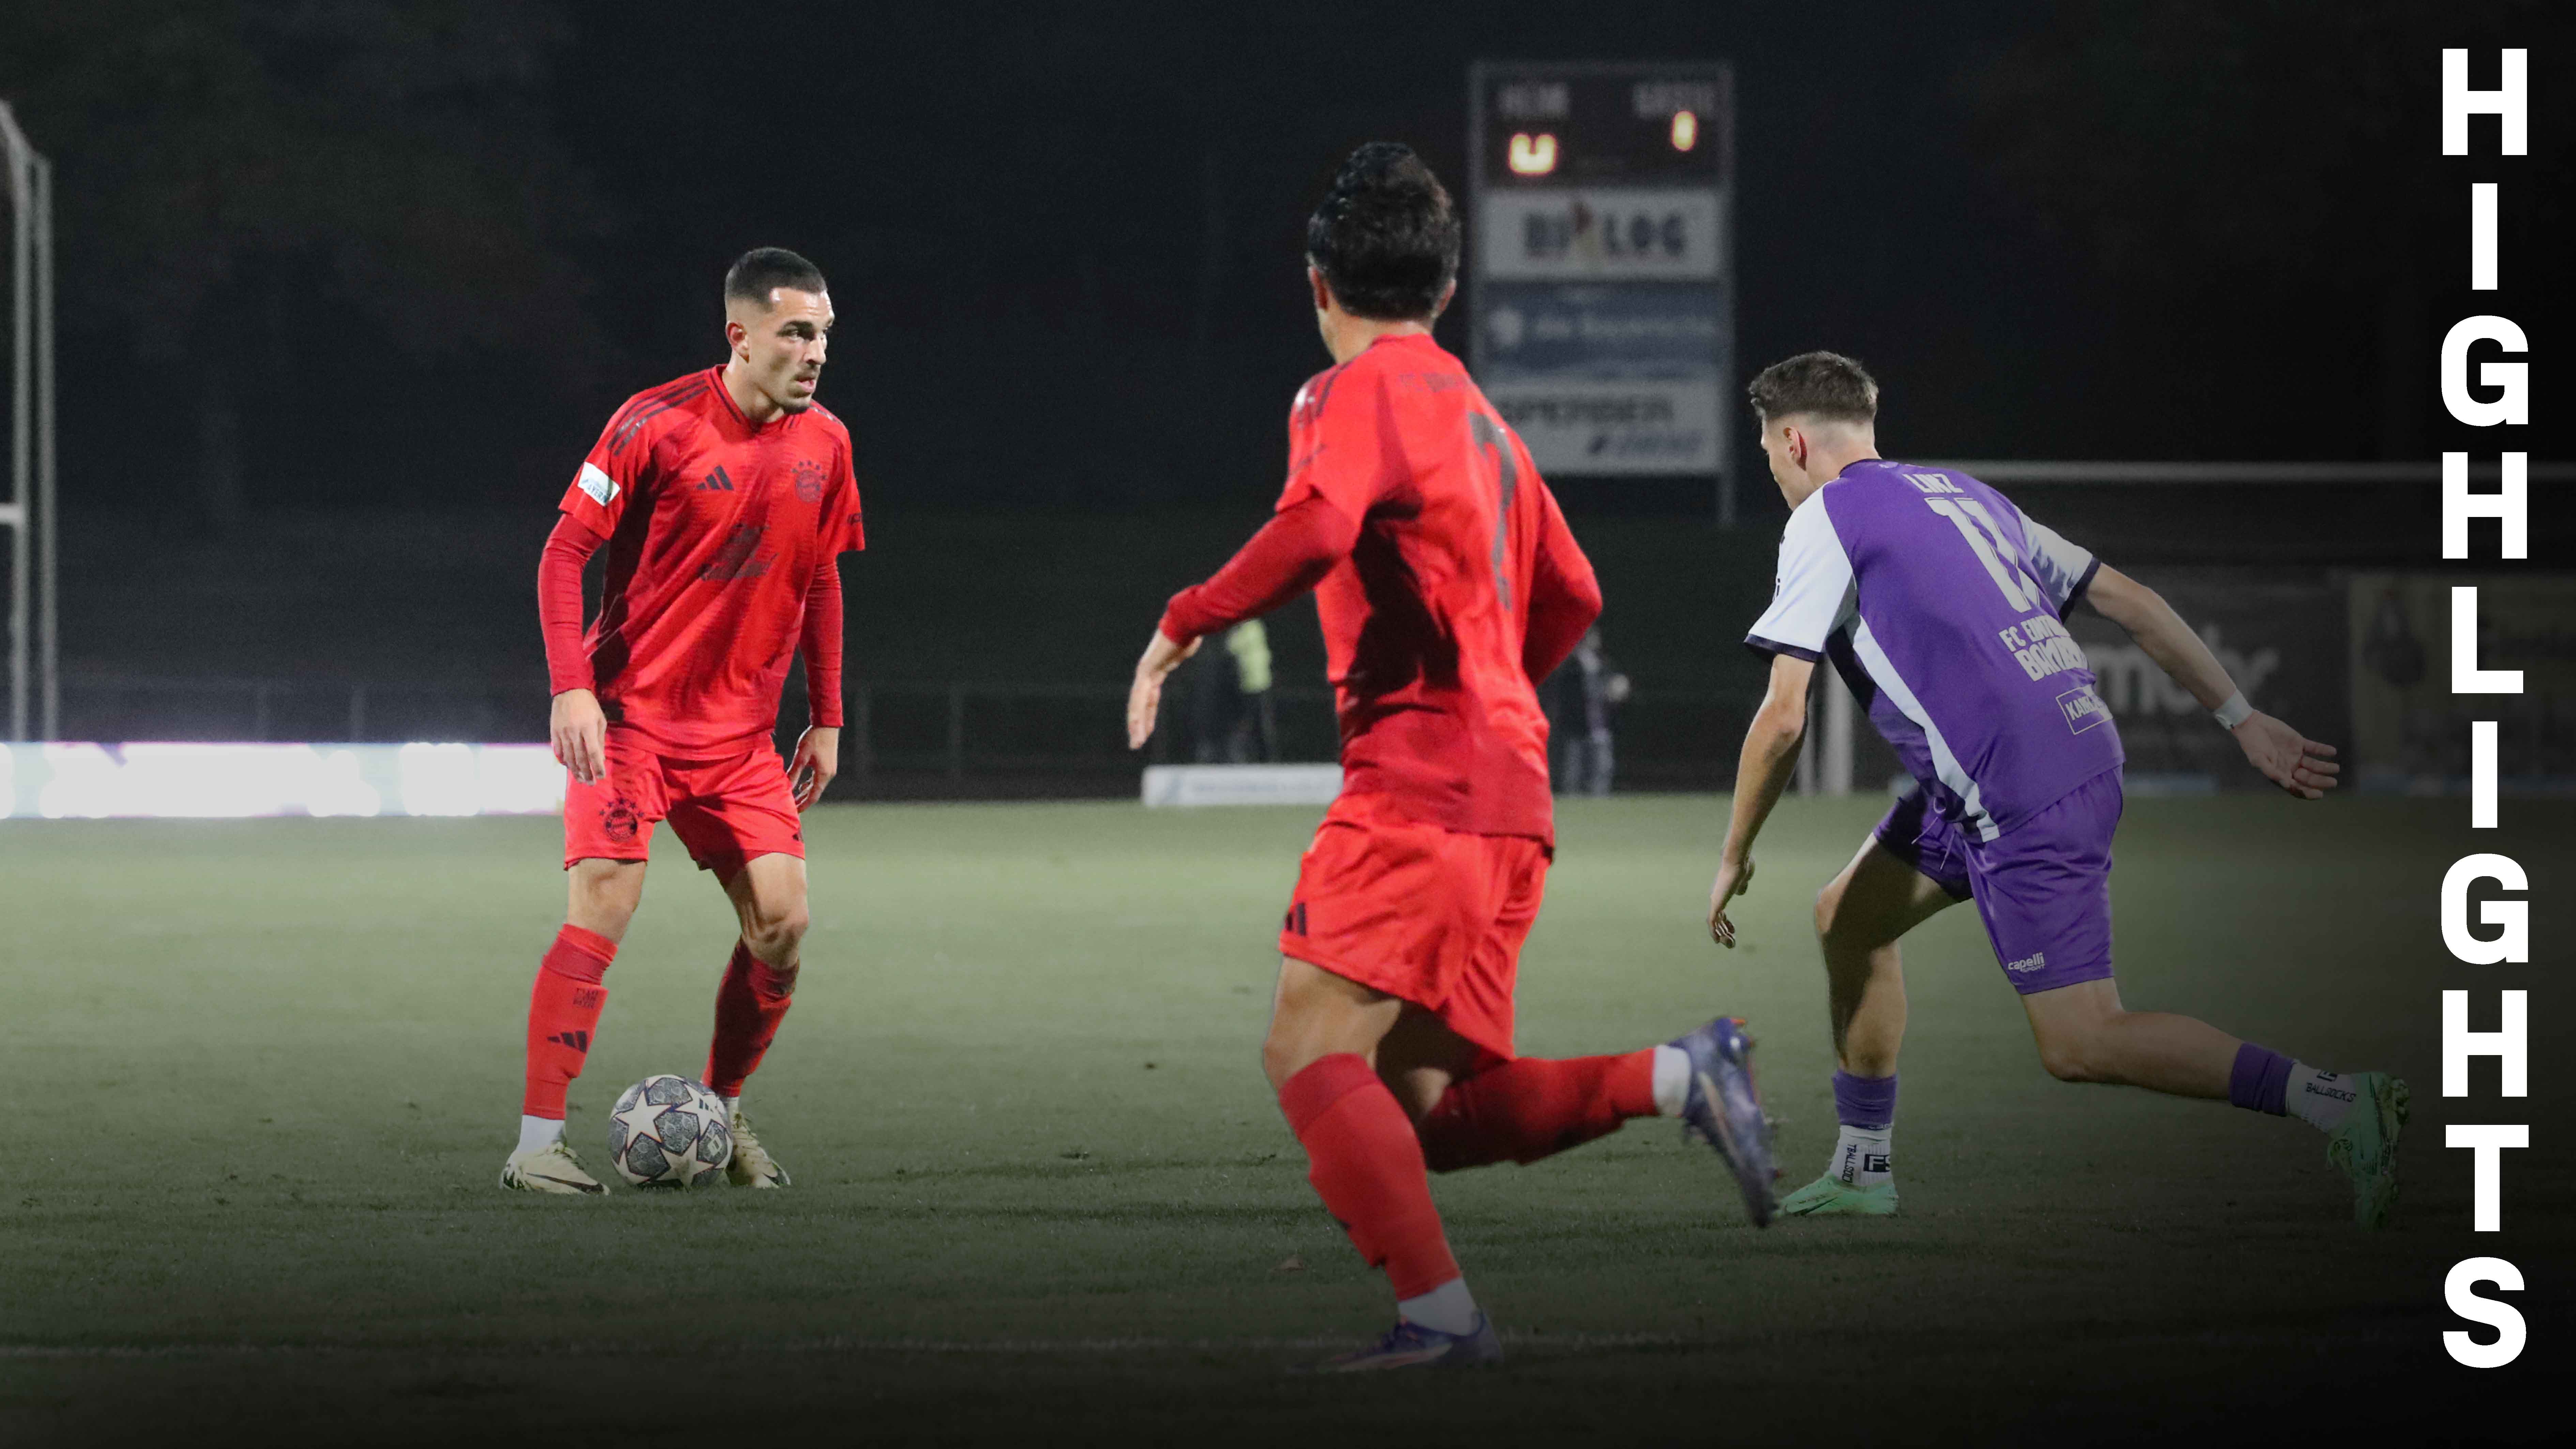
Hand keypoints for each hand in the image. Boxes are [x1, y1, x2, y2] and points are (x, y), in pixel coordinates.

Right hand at [551, 688, 606, 784]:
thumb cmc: (589, 705)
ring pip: (568, 757)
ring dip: (575, 771)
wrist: (569, 691)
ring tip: (581, 780)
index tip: (601, 776)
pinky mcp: (554, 732)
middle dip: (586, 773)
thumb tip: (600, 758)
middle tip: (591, 783)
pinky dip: (563, 760)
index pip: (593, 753)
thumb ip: (600, 739)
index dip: (597, 767)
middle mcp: (574, 732)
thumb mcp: (600, 720)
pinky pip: (558, 750)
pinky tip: (568, 767)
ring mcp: (562, 733)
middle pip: (580, 758)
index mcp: (588, 728)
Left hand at [788, 726, 839, 809]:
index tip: (796, 811)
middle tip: (793, 807)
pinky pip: (819, 779)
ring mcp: (830, 770)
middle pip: (816, 793)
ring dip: (806, 792)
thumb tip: (787, 786)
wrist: (827, 725)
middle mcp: (829, 774)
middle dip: (804, 800)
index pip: (814, 796)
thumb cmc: (814, 739)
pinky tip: (802, 785)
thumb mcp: (801, 756)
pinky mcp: (828, 765)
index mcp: (823, 774)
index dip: (804, 804)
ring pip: (817, 786)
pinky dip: (810, 784)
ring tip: (795, 797)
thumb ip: (794, 772)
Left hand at [1125, 628, 1201, 749]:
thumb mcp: (1186, 647)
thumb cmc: (1189, 632)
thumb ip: (1184, 649)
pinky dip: (1138, 714)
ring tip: (1136, 743)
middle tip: (1136, 743)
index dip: (1147, 715)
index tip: (1148, 730)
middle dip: (1138, 725)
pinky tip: (1137, 728)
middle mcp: (1147, 673)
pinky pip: (1141, 697)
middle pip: (1140, 705)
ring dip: (1136, 725)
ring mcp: (1145, 672)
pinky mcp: (1146, 671)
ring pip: (1137, 705)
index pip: (1148, 698)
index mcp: (1155, 671)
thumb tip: (1194, 641)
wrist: (1184, 622)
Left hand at [1707, 853, 1755, 947]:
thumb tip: (1739, 892)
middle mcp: (1715, 897)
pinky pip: (1711, 920)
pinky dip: (1713, 931)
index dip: (1725, 923)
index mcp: (1721, 893)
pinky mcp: (1716, 902)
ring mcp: (1715, 899)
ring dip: (1720, 934)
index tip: (1733, 930)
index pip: (1720, 912)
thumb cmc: (1742, 866)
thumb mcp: (1743, 879)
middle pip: (1716, 919)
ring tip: (1729, 944)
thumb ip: (1741, 886)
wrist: (1738, 860)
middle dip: (1723, 932)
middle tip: (1731, 942)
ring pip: (1713, 923)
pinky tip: (1717, 940)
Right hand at [2231, 712, 2338, 799]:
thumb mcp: (2258, 760)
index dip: (2308, 792)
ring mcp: (2295, 755)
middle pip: (2308, 778)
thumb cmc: (2252, 744)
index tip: (2319, 794)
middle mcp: (2290, 767)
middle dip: (2321, 781)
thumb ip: (2272, 772)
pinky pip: (2314, 748)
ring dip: (2325, 767)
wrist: (2252, 725)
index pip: (2297, 788)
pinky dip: (2323, 750)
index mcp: (2280, 774)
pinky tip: (2332, 752)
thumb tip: (2287, 784)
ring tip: (2336, 768)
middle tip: (2333, 782)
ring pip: (2314, 765)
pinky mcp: (2299, 743)